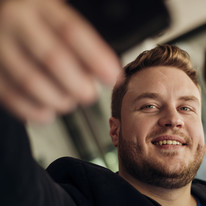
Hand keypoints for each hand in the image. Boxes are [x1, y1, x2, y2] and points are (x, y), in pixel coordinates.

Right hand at [0, 0, 121, 122]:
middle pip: (53, 58)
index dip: (96, 58)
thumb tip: (106, 74)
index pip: (72, 32)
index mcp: (41, 8)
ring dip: (58, 99)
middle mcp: (17, 23)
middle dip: (78, 85)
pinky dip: (33, 110)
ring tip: (68, 102)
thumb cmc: (37, 24)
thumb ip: (82, 46)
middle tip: (89, 95)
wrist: (0, 17)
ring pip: (31, 81)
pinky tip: (48, 111)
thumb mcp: (60, 22)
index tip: (112, 76)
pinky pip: (10, 95)